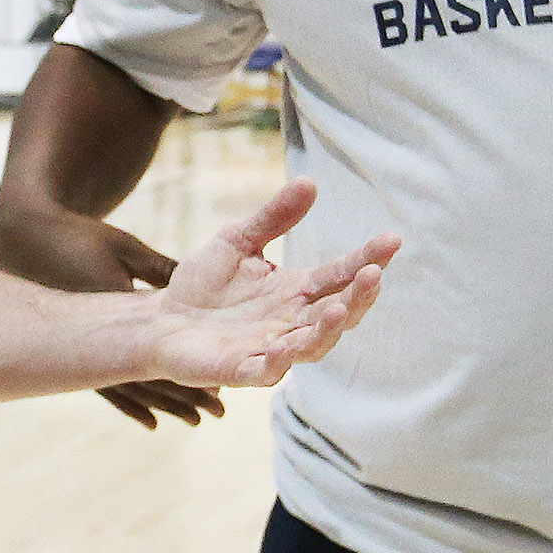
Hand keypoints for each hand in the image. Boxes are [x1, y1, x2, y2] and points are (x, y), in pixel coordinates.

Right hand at [0, 204, 227, 430]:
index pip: (158, 349)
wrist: (29, 243)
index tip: (217, 383)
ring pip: (132, 388)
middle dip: (185, 396)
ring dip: (165, 404)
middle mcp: (101, 338)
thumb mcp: (124, 248)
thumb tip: (200, 284)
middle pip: (149, 377)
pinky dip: (133, 406)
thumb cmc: (81, 239)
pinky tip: (151, 422)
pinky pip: (109, 388)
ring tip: (194, 421)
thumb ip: (159, 268)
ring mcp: (89, 350)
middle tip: (218, 413)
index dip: (188, 368)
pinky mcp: (82, 352)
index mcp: (114, 309)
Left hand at [145, 181, 398, 388]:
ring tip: (339, 307)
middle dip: (358, 296)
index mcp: (296, 292)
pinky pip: (267, 370)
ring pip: (312, 345)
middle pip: (336, 313)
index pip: (339, 275)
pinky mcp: (240, 370)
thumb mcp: (237, 240)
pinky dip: (281, 360)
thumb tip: (310, 182)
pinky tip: (287, 346)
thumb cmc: (202, 284)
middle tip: (375, 273)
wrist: (160, 321)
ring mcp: (270, 349)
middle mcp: (291, 323)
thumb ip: (273, 218)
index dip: (367, 259)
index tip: (392, 239)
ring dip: (328, 329)